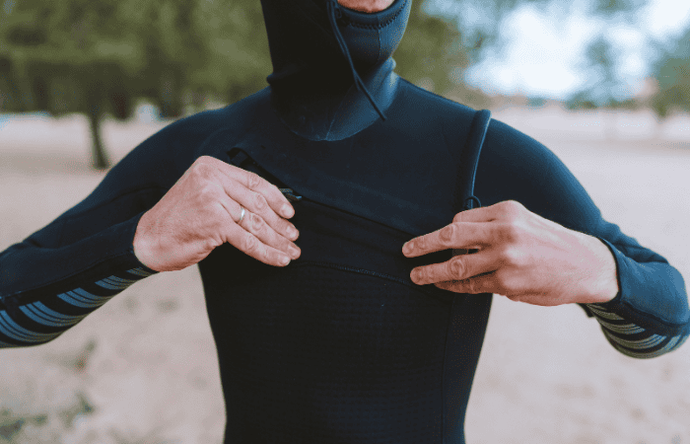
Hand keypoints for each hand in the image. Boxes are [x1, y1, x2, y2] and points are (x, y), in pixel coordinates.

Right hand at [134, 155, 300, 271]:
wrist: (147, 240)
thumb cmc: (178, 220)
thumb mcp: (202, 194)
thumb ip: (229, 193)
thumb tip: (268, 207)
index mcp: (211, 167)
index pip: (253, 181)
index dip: (275, 198)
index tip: (290, 213)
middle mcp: (212, 179)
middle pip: (256, 203)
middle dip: (279, 223)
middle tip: (294, 237)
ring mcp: (212, 199)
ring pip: (254, 222)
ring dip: (277, 239)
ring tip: (291, 251)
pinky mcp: (213, 222)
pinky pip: (247, 240)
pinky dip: (266, 252)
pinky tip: (279, 259)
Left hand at [402, 200, 617, 305]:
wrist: (587, 264)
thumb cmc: (551, 241)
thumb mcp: (524, 220)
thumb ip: (491, 225)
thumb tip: (456, 236)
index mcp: (506, 211)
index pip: (460, 219)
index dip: (442, 233)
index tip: (429, 240)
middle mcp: (504, 231)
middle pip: (451, 236)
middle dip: (423, 245)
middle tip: (406, 251)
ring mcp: (505, 258)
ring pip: (457, 266)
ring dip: (432, 272)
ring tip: (417, 276)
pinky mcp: (508, 282)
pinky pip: (472, 286)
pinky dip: (454, 287)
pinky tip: (444, 287)